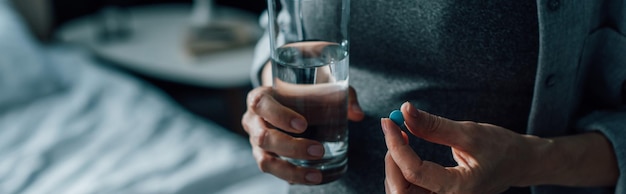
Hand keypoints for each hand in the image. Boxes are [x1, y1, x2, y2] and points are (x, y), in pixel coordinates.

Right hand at [242, 86, 364, 183]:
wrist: (290, 101)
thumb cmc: (304, 92)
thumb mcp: (320, 87)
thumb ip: (341, 95)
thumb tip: (358, 114)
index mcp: (260, 98)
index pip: (261, 104)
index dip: (279, 115)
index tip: (303, 124)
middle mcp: (253, 121)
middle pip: (263, 137)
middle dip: (292, 147)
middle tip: (319, 150)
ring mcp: (257, 143)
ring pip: (266, 161)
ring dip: (291, 170)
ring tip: (316, 174)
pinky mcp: (266, 158)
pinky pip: (275, 172)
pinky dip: (293, 177)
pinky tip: (313, 178)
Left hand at [382, 102, 545, 193]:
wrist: (519, 165)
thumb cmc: (501, 148)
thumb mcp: (470, 133)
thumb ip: (435, 126)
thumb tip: (405, 110)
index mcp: (459, 190)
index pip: (414, 173)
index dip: (396, 146)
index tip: (388, 121)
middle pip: (401, 191)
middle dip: (392, 161)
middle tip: (393, 132)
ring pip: (401, 192)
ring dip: (394, 166)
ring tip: (400, 138)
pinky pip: (409, 191)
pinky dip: (402, 171)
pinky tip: (406, 151)